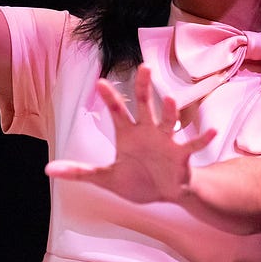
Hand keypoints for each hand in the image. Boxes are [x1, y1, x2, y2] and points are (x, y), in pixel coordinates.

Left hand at [45, 64, 215, 203]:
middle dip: (143, 87)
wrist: (166, 194)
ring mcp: (166, 141)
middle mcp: (148, 131)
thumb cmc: (138, 180)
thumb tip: (48, 170)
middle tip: (144, 67)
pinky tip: (213, 131)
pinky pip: (193, 145)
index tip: (101, 81)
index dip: (110, 97)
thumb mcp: (105, 178)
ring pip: (168, 121)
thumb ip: (79, 172)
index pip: (117, 111)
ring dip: (170, 111)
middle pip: (145, 105)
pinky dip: (202, 138)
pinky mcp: (182, 156)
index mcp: (128, 134)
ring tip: (170, 99)